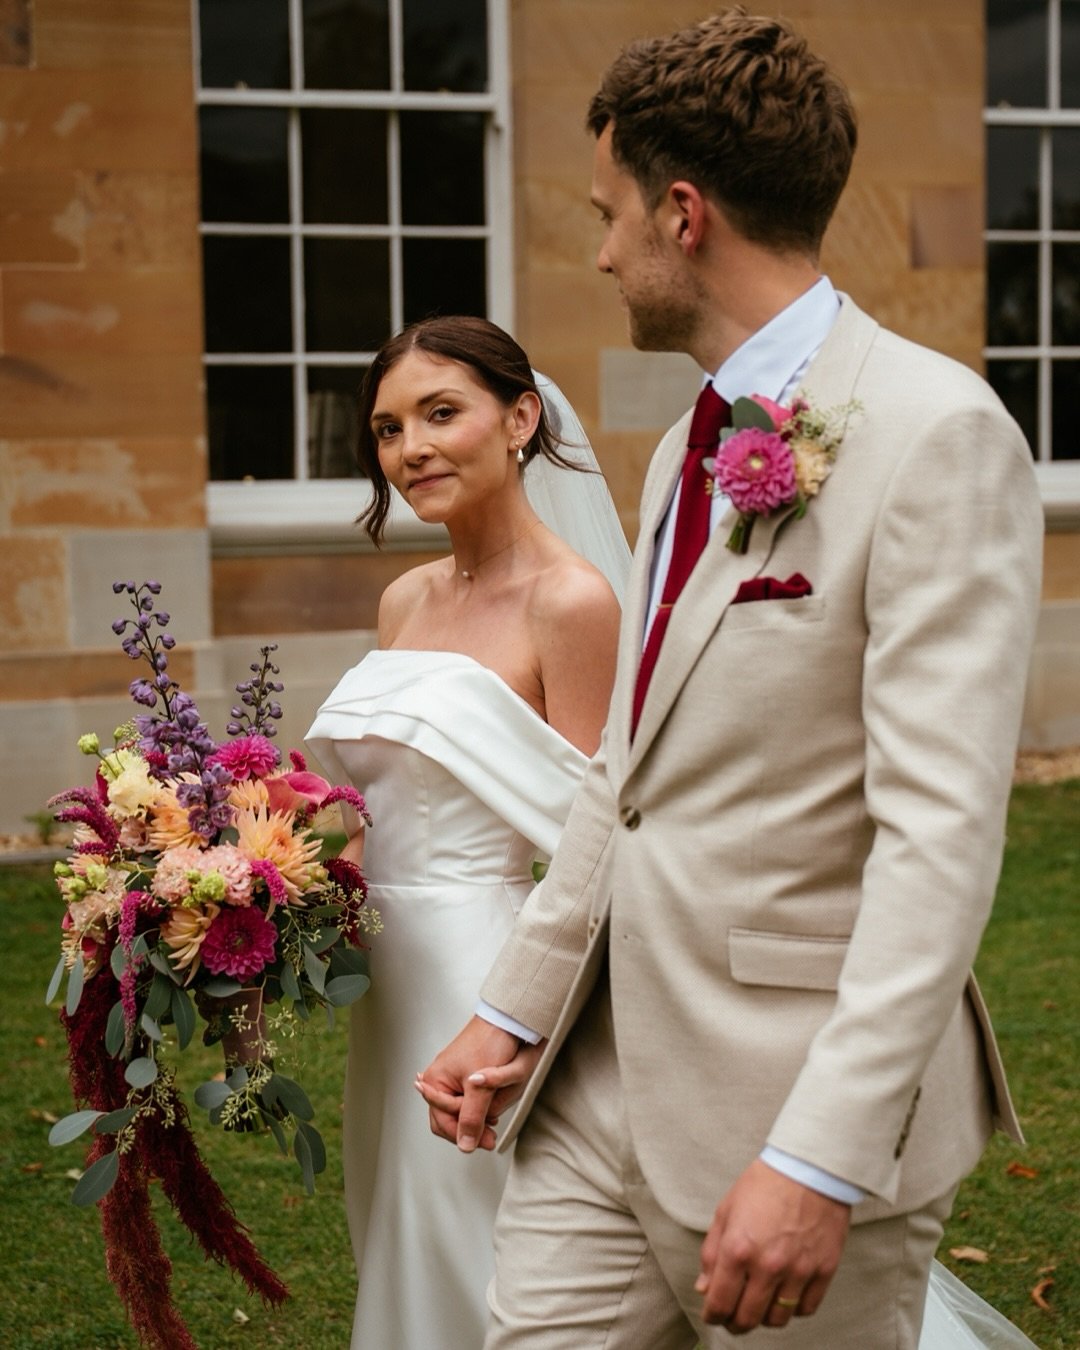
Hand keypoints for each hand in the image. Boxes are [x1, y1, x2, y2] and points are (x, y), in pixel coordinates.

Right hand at [416, 1016, 544, 1151]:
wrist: (507, 1021)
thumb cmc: (490, 1043)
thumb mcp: (480, 1086)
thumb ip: (472, 1117)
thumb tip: (466, 1144)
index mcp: (435, 1081)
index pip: (443, 1123)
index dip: (465, 1134)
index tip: (487, 1139)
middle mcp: (440, 1080)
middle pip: (448, 1119)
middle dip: (469, 1126)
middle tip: (490, 1134)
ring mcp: (453, 1077)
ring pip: (460, 1111)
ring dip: (477, 1116)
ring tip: (493, 1114)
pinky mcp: (466, 1075)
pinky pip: (469, 1100)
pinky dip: (480, 1106)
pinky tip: (492, 1104)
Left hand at [695, 1160, 850, 1333]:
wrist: (809, 1167)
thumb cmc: (764, 1184)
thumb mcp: (726, 1210)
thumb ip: (712, 1253)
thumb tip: (704, 1288)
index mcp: (738, 1248)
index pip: (720, 1303)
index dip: (712, 1315)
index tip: (712, 1314)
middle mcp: (767, 1265)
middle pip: (747, 1319)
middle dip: (735, 1322)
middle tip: (733, 1316)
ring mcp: (798, 1270)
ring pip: (777, 1319)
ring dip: (764, 1317)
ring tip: (760, 1302)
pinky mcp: (824, 1270)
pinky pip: (806, 1309)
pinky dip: (793, 1308)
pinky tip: (785, 1294)